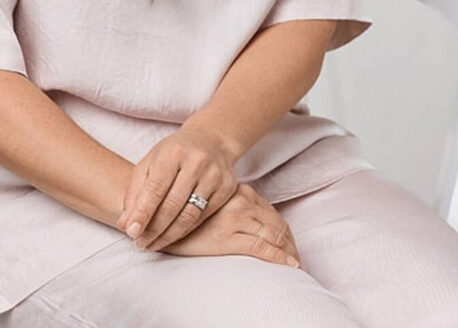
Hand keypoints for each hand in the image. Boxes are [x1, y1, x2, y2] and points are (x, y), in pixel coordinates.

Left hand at [115, 125, 238, 251]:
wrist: (212, 140)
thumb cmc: (174, 153)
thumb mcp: (151, 162)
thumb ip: (135, 191)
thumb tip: (125, 224)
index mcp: (173, 152)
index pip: (156, 187)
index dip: (142, 212)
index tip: (131, 233)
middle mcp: (196, 162)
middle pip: (172, 205)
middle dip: (153, 229)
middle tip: (139, 243)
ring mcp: (214, 175)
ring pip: (189, 215)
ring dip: (168, 235)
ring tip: (152, 244)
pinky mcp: (227, 189)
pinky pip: (203, 217)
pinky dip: (185, 230)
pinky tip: (172, 235)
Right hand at [156, 182, 302, 267]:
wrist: (160, 213)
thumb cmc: (186, 209)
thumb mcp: (216, 202)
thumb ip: (233, 205)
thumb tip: (253, 219)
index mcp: (240, 192)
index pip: (272, 213)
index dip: (285, 232)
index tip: (291, 245)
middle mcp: (241, 201)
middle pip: (277, 224)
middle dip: (290, 244)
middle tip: (297, 259)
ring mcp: (235, 219)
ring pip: (274, 234)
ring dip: (288, 251)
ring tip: (295, 264)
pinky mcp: (227, 237)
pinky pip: (261, 248)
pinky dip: (279, 257)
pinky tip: (289, 265)